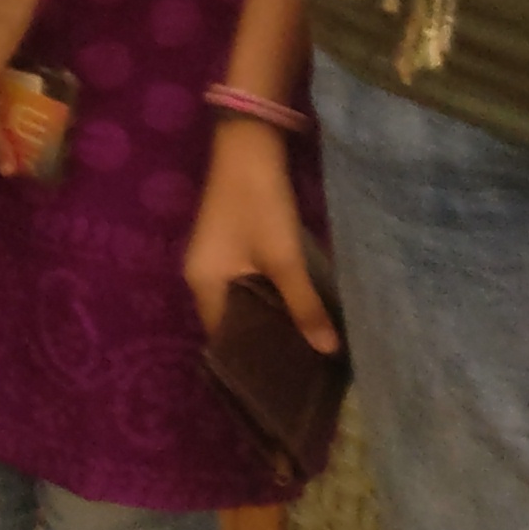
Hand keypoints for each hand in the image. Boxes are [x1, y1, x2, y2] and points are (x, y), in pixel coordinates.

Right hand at [184, 116, 337, 353]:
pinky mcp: (229, 245)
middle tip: (302, 369)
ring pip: (240, 302)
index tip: (285, 383)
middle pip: (230, 321)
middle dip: (263, 343)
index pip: (222, 337)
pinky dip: (266, 299)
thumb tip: (328, 352)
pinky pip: (244, 285)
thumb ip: (304, 306)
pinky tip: (294, 309)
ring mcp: (213, 258)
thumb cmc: (259, 204)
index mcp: (202, 284)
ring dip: (267, 319)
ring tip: (303, 345)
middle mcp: (199, 275)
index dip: (251, 361)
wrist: (250, 145)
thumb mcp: (285, 258)